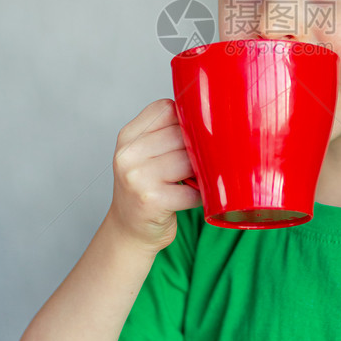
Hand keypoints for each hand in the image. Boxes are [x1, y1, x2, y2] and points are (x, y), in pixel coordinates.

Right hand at [110, 98, 201, 253]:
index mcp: (128, 136)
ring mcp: (137, 177)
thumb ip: (166, 133)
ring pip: (188, 160)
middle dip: (198, 148)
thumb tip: (212, 119)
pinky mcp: (151, 200)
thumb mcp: (144, 154)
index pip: (167, 109)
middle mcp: (129, 154)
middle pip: (181, 134)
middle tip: (202, 161)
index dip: (187, 121)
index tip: (192, 136)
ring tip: (199, 178)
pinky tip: (196, 197)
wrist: (128, 231)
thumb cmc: (145, 188)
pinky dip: (201, 195)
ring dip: (202, 171)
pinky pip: (192, 191)